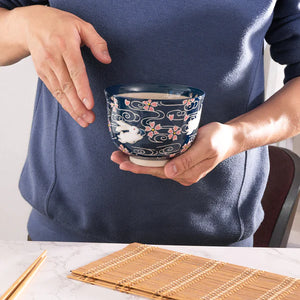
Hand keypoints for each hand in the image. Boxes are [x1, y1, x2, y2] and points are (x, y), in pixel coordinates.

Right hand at [16, 5, 110, 126]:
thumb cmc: (60, 24)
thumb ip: (97, 42)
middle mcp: (53, 57)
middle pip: (67, 85)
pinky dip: (63, 103)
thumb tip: (107, 59)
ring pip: (59, 91)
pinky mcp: (42, 73)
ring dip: (72, 108)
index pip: (75, 71)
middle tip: (89, 119)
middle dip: (78, 105)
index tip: (90, 103)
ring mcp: (46, 66)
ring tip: (83, 120)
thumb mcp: (82, 26)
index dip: (82, 89)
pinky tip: (73, 112)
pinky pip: (53, 91)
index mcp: (65, 45)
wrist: (32, 23)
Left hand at [111, 122, 240, 185]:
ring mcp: (180, 168)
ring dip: (137, 161)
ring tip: (120, 155)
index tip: (123, 164)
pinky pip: (160, 161)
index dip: (140, 168)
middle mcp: (181, 174)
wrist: (228, 138)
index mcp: (187, 174)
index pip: (158, 171)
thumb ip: (188, 160)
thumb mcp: (206, 146)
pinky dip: (147, 157)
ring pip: (155, 166)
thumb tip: (168, 173)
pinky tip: (137, 153)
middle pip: (153, 170)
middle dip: (133, 165)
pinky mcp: (180, 161)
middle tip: (115, 157)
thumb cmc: (218, 139)